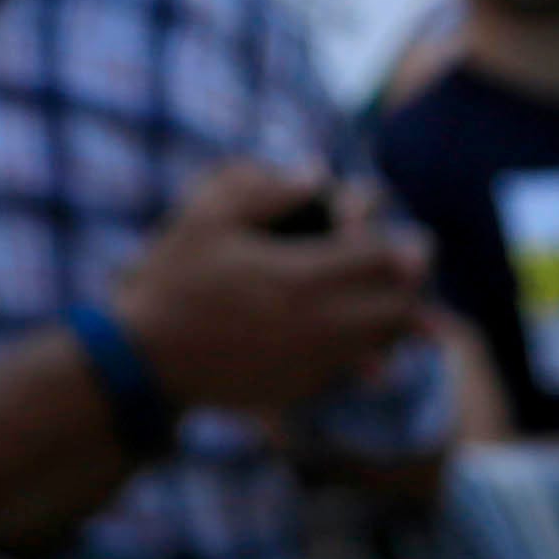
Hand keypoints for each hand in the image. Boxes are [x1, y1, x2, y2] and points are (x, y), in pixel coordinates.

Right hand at [103, 162, 427, 418]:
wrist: (146, 360)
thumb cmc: (172, 281)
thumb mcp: (203, 218)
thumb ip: (263, 188)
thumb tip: (316, 171)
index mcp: (300, 276)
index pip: (384, 259)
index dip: (400, 239)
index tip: (392, 226)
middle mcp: (322, 324)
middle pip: (400, 303)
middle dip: (411, 277)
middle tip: (407, 258)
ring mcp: (318, 362)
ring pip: (389, 340)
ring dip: (399, 312)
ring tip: (391, 293)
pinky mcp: (308, 387)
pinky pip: (362, 367)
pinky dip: (375, 347)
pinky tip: (362, 332)